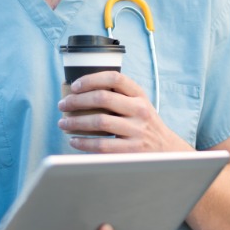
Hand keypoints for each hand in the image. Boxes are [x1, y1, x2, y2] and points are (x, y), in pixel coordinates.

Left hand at [57, 71, 190, 152]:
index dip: (91, 79)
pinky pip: (101, 145)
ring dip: (75, 121)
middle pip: (102, 98)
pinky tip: (73, 140)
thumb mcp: (139, 105)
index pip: (114, 78)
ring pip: (99, 121)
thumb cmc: (144, 125)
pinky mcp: (131, 150)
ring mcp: (137, 131)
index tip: (75, 86)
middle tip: (63, 105)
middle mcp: (140, 110)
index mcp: (139, 95)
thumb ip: (119, 97)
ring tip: (63, 123)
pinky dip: (83, 142)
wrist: (166, 151)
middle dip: (76, 101)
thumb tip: (81, 93)